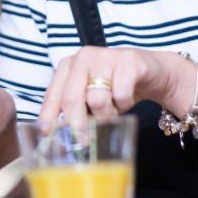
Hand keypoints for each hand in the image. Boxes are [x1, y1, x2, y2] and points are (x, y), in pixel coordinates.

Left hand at [38, 46, 177, 123]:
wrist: (149, 70)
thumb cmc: (114, 86)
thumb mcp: (89, 96)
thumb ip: (74, 109)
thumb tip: (57, 135)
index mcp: (68, 65)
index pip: (53, 94)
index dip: (49, 116)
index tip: (48, 134)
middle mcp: (84, 57)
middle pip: (72, 97)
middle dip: (76, 123)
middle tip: (82, 141)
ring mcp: (106, 57)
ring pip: (97, 99)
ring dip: (107, 113)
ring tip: (113, 108)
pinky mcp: (128, 61)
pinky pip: (121, 95)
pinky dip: (125, 104)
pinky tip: (127, 97)